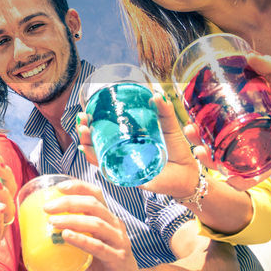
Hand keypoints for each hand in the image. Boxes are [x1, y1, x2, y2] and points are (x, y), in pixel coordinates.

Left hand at [40, 179, 146, 270]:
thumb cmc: (105, 270)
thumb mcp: (86, 252)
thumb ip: (70, 245)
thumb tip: (41, 239)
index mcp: (108, 220)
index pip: (96, 195)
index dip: (78, 187)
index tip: (58, 187)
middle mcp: (116, 226)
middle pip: (94, 205)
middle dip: (69, 202)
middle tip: (48, 207)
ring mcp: (119, 242)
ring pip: (96, 223)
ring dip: (72, 220)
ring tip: (53, 222)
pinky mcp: (119, 259)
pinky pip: (99, 247)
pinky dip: (82, 239)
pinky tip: (67, 236)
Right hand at [77, 99, 203, 198]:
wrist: (189, 174)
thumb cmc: (178, 152)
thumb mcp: (170, 127)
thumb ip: (164, 112)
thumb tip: (157, 94)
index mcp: (130, 140)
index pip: (106, 131)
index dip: (94, 121)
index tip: (87, 110)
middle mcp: (123, 152)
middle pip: (97, 143)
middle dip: (85, 131)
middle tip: (82, 119)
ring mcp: (124, 164)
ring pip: (98, 155)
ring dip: (87, 144)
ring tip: (84, 131)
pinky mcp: (129, 176)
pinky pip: (109, 169)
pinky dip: (97, 160)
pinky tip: (89, 151)